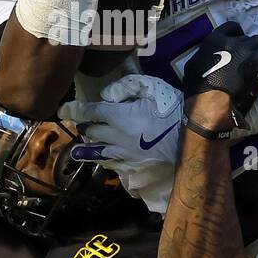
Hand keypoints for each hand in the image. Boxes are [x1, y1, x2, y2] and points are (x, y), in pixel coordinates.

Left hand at [59, 73, 181, 212]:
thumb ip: (127, 86)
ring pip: (98, 153)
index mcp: (118, 117)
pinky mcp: (133, 171)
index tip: (62, 110)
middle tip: (84, 123)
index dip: (72, 110)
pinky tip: (107, 161)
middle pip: (91, 133)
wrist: (195, 141)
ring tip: (80, 150)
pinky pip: (113, 167)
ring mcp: (124, 157)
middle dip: (85, 126)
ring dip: (89, 148)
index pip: (88, 112)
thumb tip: (107, 94)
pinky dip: (107, 161)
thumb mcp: (153, 88)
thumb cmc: (174, 110)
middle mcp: (115, 139)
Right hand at [181, 21, 257, 132]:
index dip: (236, 35)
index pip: (232, 27)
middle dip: (250, 46)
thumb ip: (203, 54)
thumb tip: (208, 53)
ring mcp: (249, 52)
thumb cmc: (197, 90)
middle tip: (248, 59)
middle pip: (250, 37)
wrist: (212, 107)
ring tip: (257, 64)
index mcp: (214, 40)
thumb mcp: (192, 67)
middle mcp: (233, 42)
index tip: (237, 44)